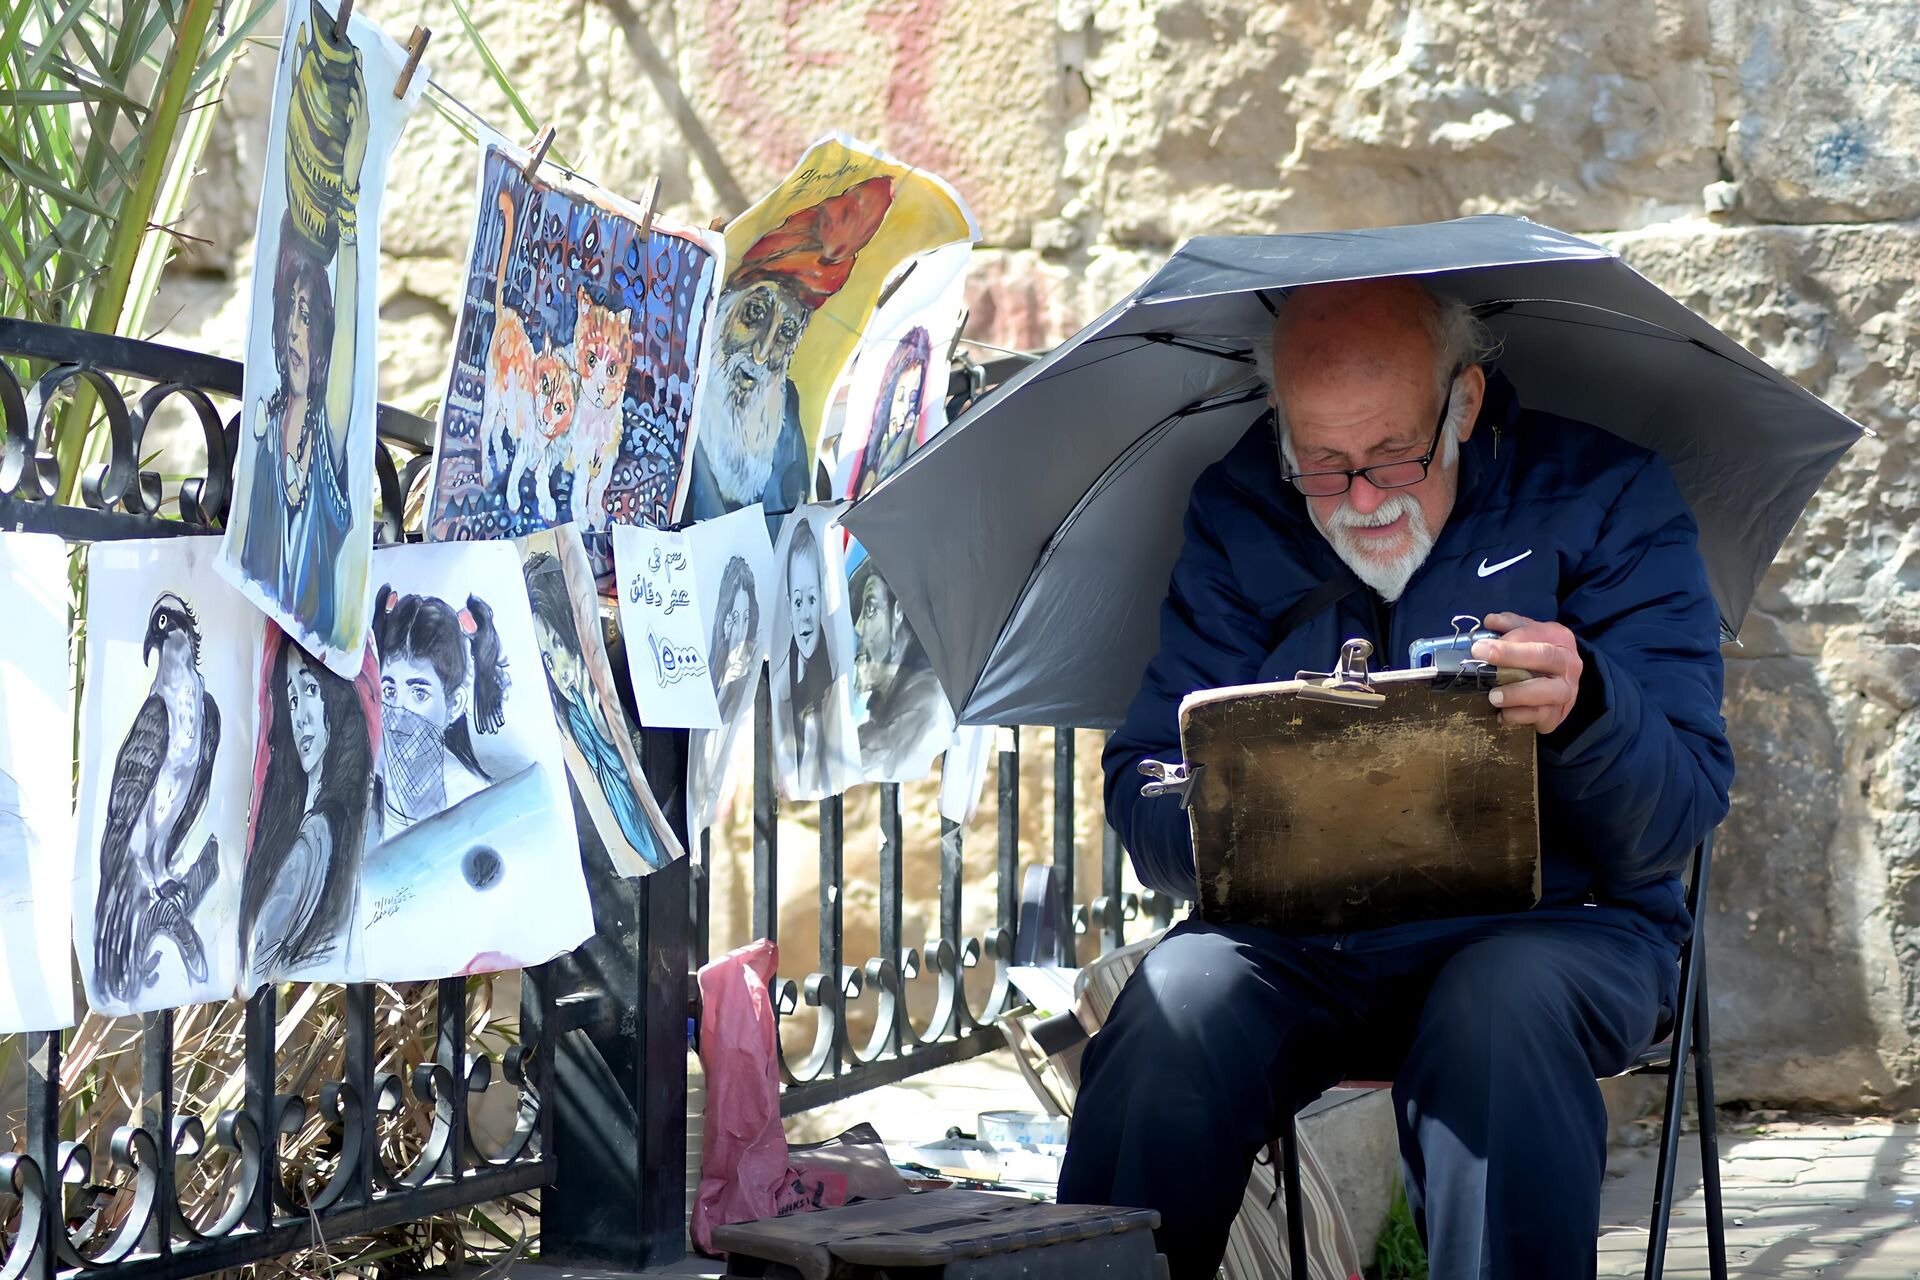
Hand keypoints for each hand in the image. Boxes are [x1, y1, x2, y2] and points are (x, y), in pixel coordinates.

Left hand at [341, 68, 369, 183]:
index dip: (358, 76)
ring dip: (359, 86)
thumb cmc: (345, 154)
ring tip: (355, 71)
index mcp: (360, 118)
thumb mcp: (344, 132)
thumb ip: (344, 118)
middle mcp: (363, 120)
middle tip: (357, 56)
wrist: (349, 173)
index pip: (359, 92)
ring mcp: (361, 127)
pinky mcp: (357, 134)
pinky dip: (355, 105)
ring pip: (361, 102)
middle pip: (362, 93)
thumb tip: (341, 105)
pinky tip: (352, 94)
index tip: (355, 58)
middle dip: (360, 75)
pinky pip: (357, 116)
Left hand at [1471, 611, 1582, 734]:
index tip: (1480, 647)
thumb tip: (1491, 621)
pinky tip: (1502, 714)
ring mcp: (1567, 692)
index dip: (1508, 642)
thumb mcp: (1528, 634)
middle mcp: (1569, 664)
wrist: (1561, 684)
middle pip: (1546, 658)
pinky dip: (1519, 717)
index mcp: (1560, 639)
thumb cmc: (1538, 656)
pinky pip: (1541, 718)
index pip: (1536, 635)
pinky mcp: (1558, 715)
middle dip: (1513, 659)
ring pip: (1548, 693)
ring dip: (1517, 695)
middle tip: (1484, 666)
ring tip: (1492, 696)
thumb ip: (1510, 625)